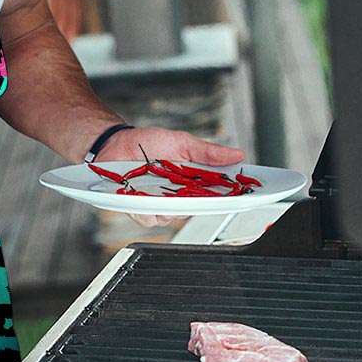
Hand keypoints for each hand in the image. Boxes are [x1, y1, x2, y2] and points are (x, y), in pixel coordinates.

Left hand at [96, 126, 245, 228]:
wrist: (116, 144)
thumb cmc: (148, 142)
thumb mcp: (182, 142)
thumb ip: (208, 152)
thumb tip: (237, 154)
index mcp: (193, 181)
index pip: (218, 194)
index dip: (232, 197)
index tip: (245, 195)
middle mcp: (179, 196)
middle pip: (197, 209)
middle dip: (199, 202)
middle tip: (193, 188)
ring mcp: (160, 204)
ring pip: (173, 217)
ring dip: (169, 204)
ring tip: (160, 185)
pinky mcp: (140, 209)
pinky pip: (149, 218)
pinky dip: (146, 208)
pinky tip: (141, 194)